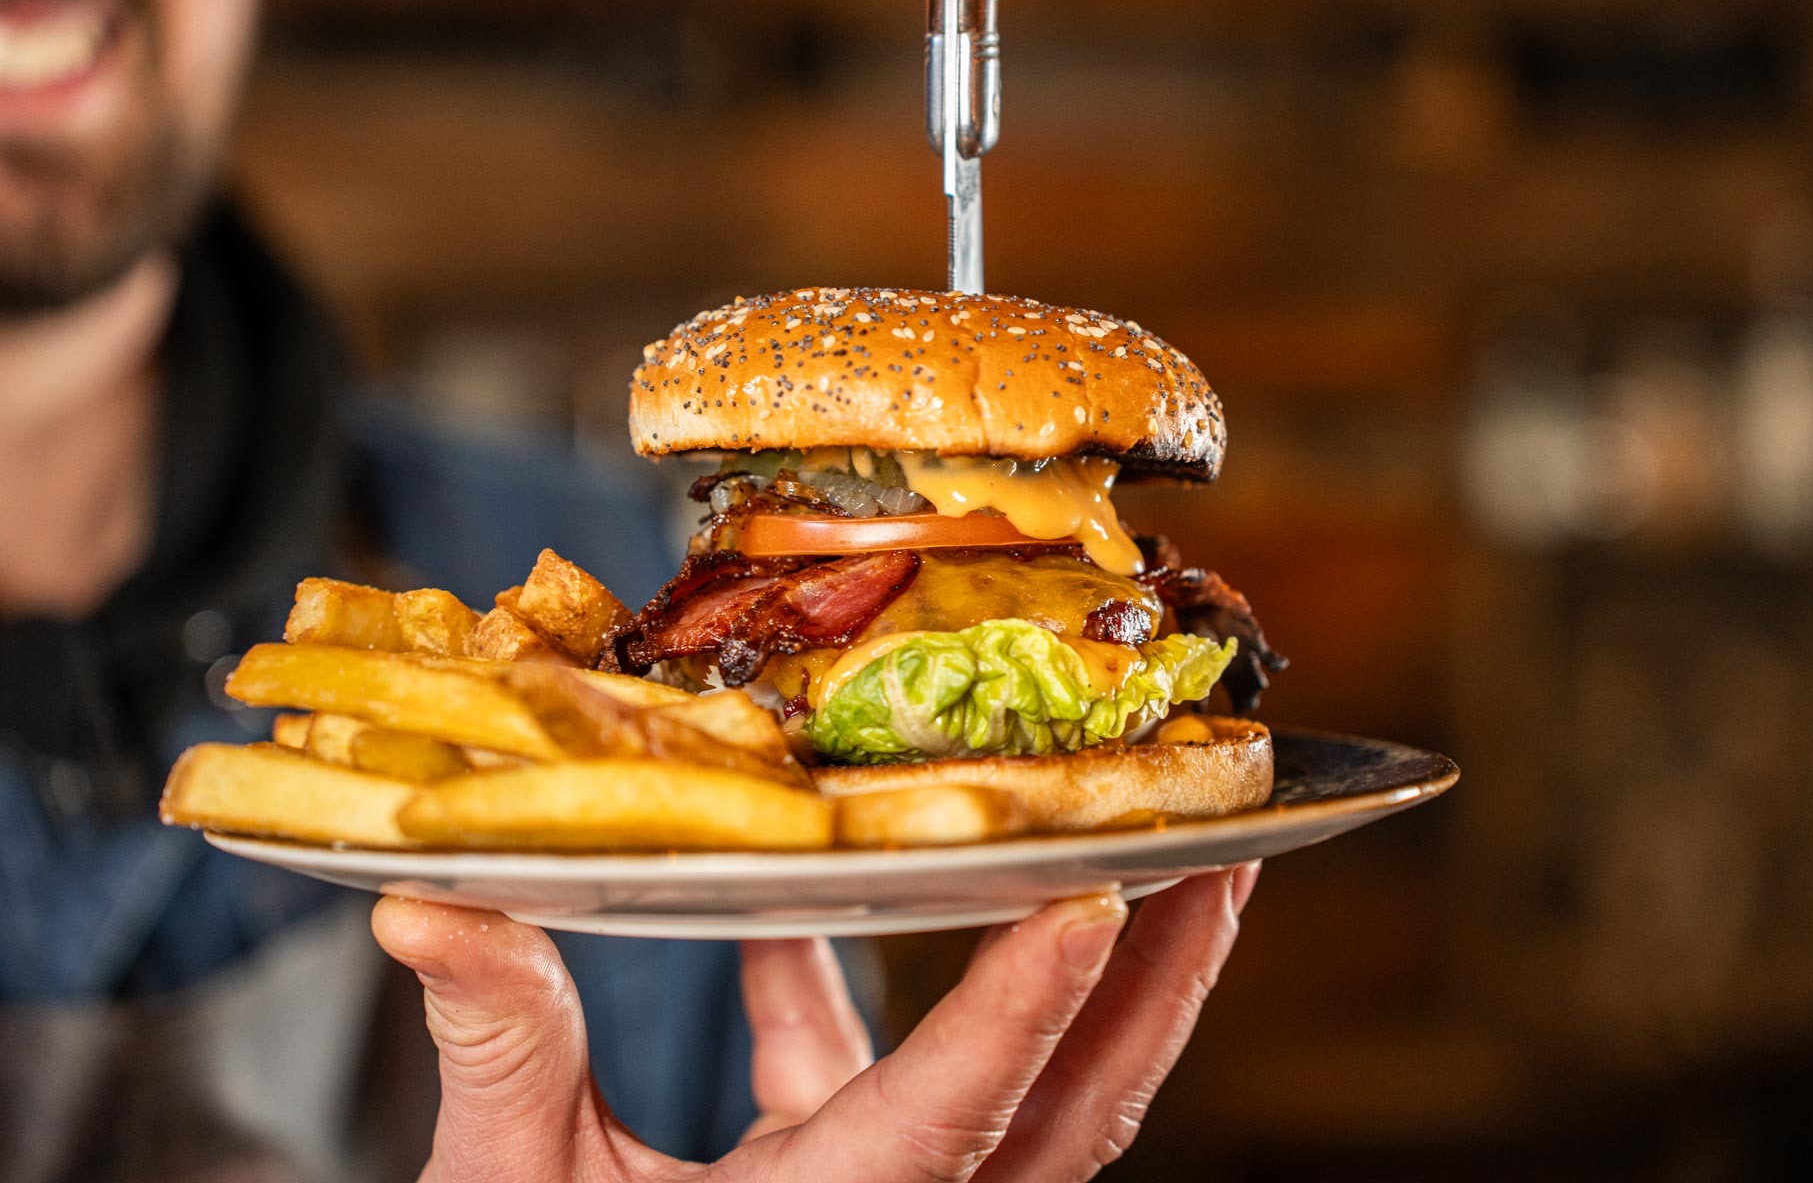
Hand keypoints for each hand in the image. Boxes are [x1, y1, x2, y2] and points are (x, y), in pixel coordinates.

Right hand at [371, 864, 1256, 1182]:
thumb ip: (502, 1046)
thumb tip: (431, 903)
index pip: (947, 1115)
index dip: (1025, 1005)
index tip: (1107, 892)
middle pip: (1071, 1109)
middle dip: (1158, 981)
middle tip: (1224, 853)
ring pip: (1032, 1099)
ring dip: (1086, 981)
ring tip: (1135, 856)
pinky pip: (916, 1092)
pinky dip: (889, 1004)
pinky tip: (804, 924)